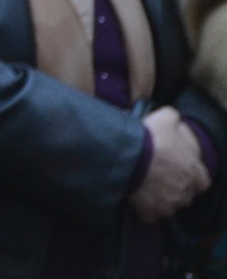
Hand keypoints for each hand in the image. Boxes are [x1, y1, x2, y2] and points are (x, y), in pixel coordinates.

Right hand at [132, 105, 210, 221]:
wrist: (129, 157)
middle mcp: (185, 193)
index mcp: (195, 173)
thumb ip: (173, 118)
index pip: (203, 181)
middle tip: (159, 178)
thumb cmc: (152, 139)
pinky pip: (149, 215)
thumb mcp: (166, 118)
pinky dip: (144, 210)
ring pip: (168, 207)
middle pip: (185, 195)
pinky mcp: (150, 214)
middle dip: (175, 189)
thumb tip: (174, 117)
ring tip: (145, 188)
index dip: (193, 176)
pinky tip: (135, 200)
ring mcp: (168, 206)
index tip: (181, 171)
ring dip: (160, 200)